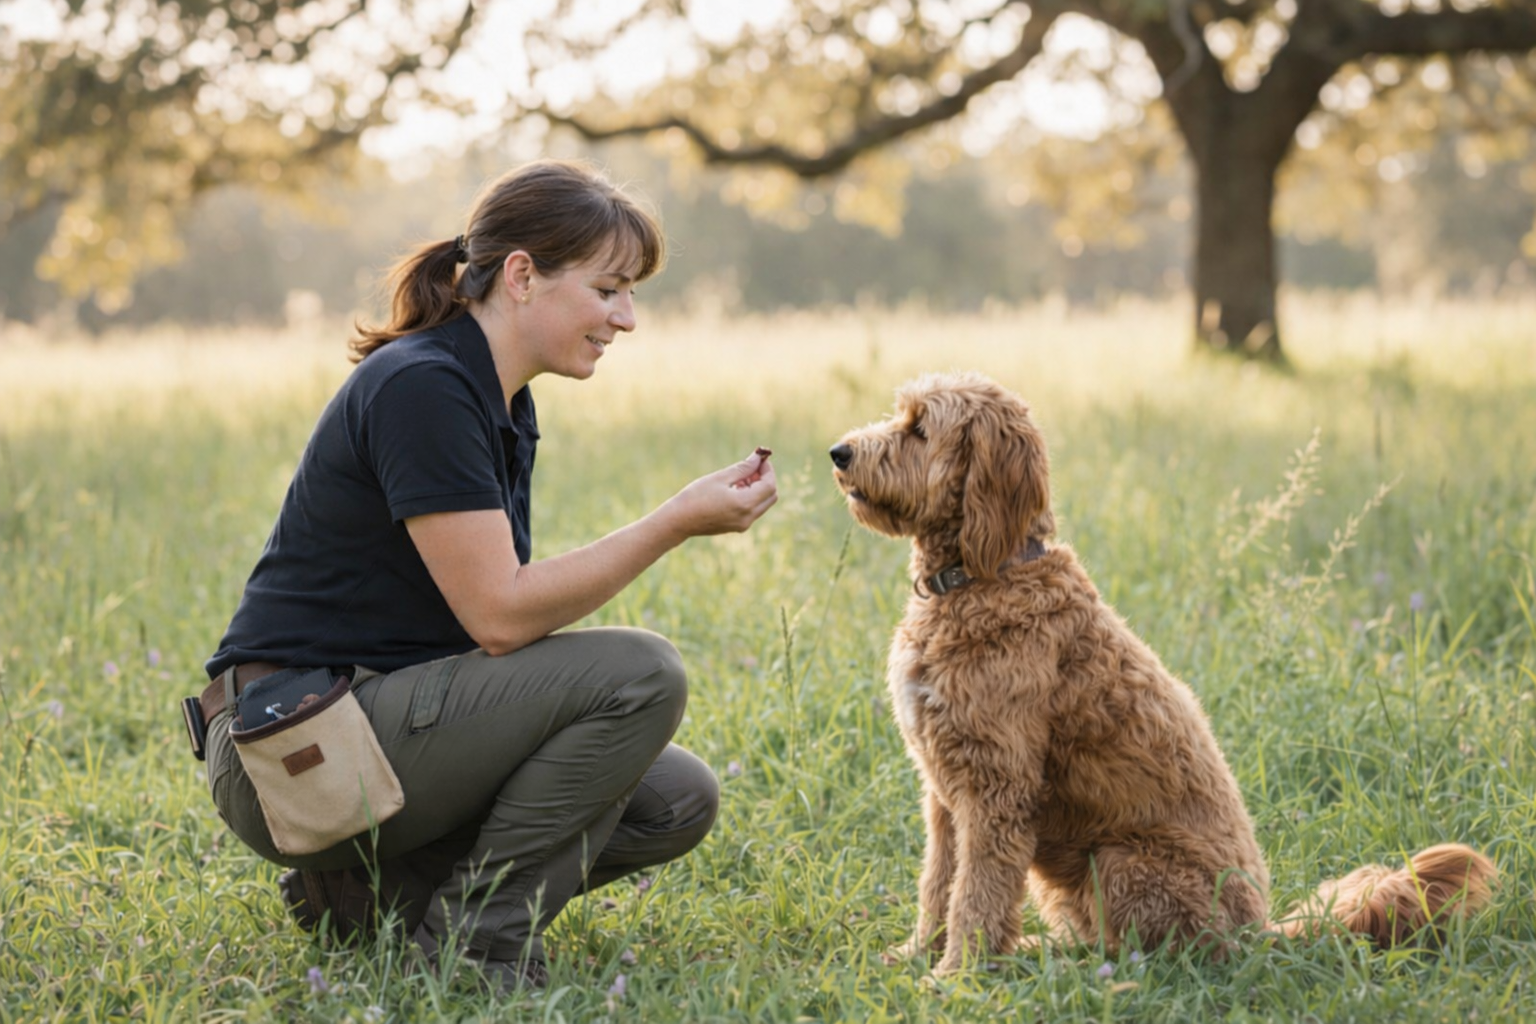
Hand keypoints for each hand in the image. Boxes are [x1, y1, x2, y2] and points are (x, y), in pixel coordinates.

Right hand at [662, 448, 777, 537]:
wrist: (678, 521)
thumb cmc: (695, 496)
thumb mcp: (720, 477)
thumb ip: (743, 468)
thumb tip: (758, 457)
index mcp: (744, 504)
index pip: (769, 485)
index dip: (767, 470)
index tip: (759, 459)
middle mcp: (748, 517)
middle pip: (771, 496)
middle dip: (765, 479)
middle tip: (751, 467)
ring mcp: (744, 524)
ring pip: (763, 503)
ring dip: (758, 488)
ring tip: (739, 477)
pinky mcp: (738, 527)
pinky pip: (753, 510)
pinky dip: (751, 497)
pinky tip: (734, 488)